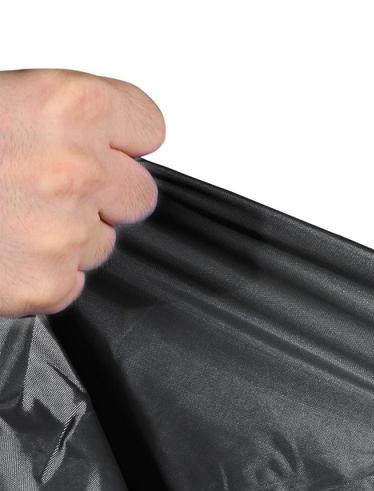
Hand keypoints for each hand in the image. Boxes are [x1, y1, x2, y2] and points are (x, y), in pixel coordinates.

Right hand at [0, 68, 165, 317]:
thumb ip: (52, 121)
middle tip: (51, 188)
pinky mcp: (47, 286)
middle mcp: (77, 171)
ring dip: (67, 235)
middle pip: (137, 192)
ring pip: (101, 241)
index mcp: (65, 108)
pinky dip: (42, 273)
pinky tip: (1, 252)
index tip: (110, 143)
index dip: (124, 137)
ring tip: (7, 220)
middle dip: (104, 192)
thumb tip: (90, 138)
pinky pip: (70, 281)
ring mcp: (65, 235)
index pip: (147, 125)